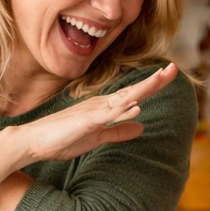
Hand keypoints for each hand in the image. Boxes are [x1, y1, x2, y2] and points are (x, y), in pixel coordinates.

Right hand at [10, 63, 179, 163]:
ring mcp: (94, 111)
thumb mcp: (98, 137)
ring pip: (124, 98)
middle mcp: (102, 104)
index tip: (169, 74)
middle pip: (134, 91)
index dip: (153, 85)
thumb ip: (120, 131)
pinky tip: (136, 106)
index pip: (134, 95)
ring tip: (162, 78)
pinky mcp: (86, 122)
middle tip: (174, 68)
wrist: (35, 142)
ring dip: (143, 88)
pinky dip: (122, 110)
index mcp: (105, 108)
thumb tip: (142, 124)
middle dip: (155, 80)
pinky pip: (107, 115)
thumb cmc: (63, 140)